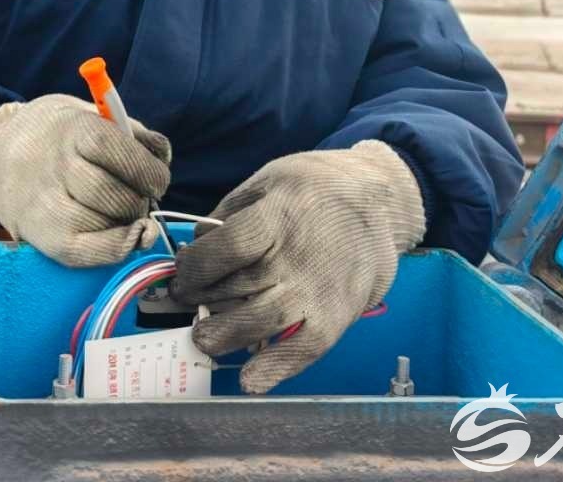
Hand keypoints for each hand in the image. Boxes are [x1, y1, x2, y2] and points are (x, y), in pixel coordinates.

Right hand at [0, 94, 171, 265]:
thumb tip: (162, 161)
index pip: (110, 148)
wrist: (0, 156)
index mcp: (71, 129)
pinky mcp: (40, 235)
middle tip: (138, 198)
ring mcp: (44, 204)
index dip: (144, 168)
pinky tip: (126, 238)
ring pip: (101, 225)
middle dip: (137, 201)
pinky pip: (83, 253)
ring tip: (123, 213)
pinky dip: (113, 249)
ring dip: (126, 224)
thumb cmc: (62, 137)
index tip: (157, 179)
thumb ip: (133, 135)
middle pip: (109, 193)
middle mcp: (54, 167)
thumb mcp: (94, 117)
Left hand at [172, 140, 423, 393]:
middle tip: (188, 300)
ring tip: (204, 335)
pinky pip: (303, 351)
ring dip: (223, 335)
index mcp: (278, 216)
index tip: (183, 271)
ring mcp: (317, 291)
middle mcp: (297, 257)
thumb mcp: (267, 183)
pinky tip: (250, 380)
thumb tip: (195, 248)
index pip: (227, 248)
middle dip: (201, 299)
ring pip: (261, 323)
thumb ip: (229, 214)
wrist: (379, 203)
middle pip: (238, 288)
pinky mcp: (335, 319)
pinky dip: (275, 369)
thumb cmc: (312, 191)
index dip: (196, 265)